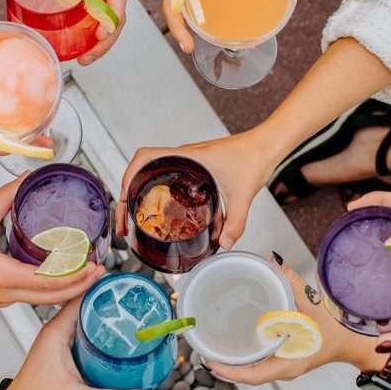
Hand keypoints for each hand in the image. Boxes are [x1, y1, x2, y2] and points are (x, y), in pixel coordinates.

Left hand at [0, 0, 127, 65]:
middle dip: (105, 41)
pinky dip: (98, 33)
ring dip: (103, 42)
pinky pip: (104, 16)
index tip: (100, 34)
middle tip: (86, 58)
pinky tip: (86, 45)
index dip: (110, 17)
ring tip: (85, 58)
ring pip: (112, 20)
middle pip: (116, 16)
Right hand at [0, 177, 105, 306]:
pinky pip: (35, 297)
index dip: (74, 275)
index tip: (93, 265)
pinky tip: (65, 275)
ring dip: (69, 288)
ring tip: (89, 272)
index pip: (47, 281)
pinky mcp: (3, 297)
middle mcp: (6, 292)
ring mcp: (5, 298)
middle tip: (101, 269)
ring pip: (45, 300)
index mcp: (2, 275)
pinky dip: (54, 288)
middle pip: (53, 296)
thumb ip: (5, 197)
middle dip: (80, 285)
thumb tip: (26, 178)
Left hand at [4, 298, 149, 389]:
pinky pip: (82, 328)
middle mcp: (55, 331)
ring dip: (101, 308)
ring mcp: (57, 340)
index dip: (98, 284)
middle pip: (82, 301)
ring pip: (82, 314)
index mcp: (55, 333)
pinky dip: (97, 324)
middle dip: (105, 293)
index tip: (117, 276)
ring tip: (125, 303)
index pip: (78, 296)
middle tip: (128, 288)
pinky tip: (113, 330)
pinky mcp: (61, 349)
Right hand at [116, 132, 272, 249]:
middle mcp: (183, 158)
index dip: (128, 174)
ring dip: (140, 193)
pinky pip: (168, 178)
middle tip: (125, 222)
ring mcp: (188, 163)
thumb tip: (224, 243)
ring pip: (153, 174)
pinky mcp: (196, 169)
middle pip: (142, 170)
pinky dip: (159, 194)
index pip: (144, 157)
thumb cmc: (254, 157)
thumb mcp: (243, 193)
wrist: (267, 146)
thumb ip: (235, 221)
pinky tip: (164, 214)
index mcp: (187, 157)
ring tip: (135, 219)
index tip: (122, 197)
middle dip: (127, 194)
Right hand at [163, 0, 282, 52]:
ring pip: (184, 5)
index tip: (188, 46)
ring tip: (212, 37)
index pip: (171, 2)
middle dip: (185, 31)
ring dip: (192, 22)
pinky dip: (202, 8)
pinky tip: (218, 15)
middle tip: (197, 49)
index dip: (178, 27)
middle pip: (177, 9)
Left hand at [205, 257, 377, 384]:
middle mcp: (283, 370)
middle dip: (226, 367)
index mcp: (288, 365)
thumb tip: (274, 261)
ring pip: (254, 371)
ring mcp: (284, 367)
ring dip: (235, 363)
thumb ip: (294, 283)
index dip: (230, 372)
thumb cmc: (334, 330)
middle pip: (248, 375)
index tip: (210, 363)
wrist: (353, 343)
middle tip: (204, 352)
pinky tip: (237, 344)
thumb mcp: (313, 305)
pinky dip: (247, 357)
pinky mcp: (285, 360)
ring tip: (214, 348)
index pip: (253, 376)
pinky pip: (261, 364)